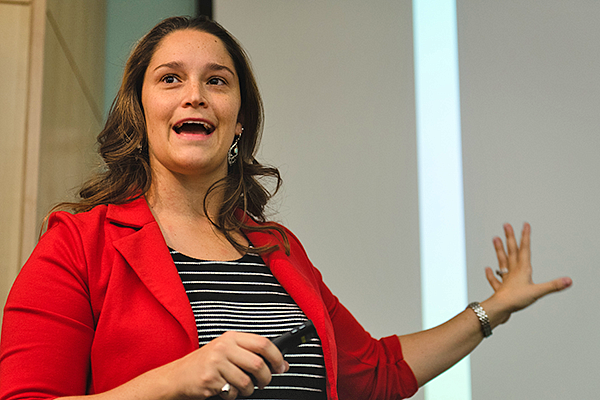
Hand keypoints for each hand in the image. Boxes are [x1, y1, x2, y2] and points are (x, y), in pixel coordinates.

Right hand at [159, 331, 288, 398]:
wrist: (177, 376)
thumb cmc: (204, 364)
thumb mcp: (226, 350)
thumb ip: (250, 352)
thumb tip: (279, 362)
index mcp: (231, 337)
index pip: (263, 343)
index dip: (276, 356)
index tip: (281, 366)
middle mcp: (224, 347)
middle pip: (258, 363)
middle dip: (266, 377)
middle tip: (264, 382)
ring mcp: (216, 363)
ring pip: (247, 381)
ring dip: (248, 389)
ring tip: (241, 387)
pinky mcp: (210, 379)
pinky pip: (233, 392)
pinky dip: (233, 395)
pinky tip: (225, 389)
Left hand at [483, 223, 571, 324]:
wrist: (499, 309)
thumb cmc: (515, 299)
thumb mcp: (537, 292)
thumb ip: (553, 286)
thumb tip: (567, 281)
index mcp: (522, 270)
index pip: (524, 250)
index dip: (525, 237)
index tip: (524, 225)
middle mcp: (513, 272)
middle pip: (511, 251)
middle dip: (510, 238)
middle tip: (506, 225)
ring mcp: (506, 280)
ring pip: (502, 261)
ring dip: (499, 250)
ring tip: (495, 239)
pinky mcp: (501, 290)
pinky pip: (495, 280)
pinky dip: (492, 274)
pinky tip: (488, 269)